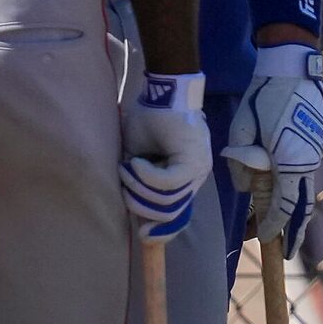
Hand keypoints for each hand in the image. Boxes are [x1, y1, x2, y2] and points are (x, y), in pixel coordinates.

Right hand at [122, 71, 211, 239]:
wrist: (164, 88)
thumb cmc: (150, 118)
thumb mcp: (138, 156)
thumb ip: (138, 182)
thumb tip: (133, 211)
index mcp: (186, 178)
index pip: (179, 216)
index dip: (163, 232)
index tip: (143, 235)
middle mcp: (197, 177)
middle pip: (170, 213)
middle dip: (140, 205)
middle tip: (124, 182)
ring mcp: (198, 169)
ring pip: (167, 201)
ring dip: (140, 189)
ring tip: (128, 167)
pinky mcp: (193, 160)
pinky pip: (168, 183)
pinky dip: (147, 176)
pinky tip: (136, 162)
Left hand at [220, 43, 322, 250]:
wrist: (292, 66)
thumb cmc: (262, 96)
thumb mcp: (241, 130)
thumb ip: (240, 162)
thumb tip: (244, 185)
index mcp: (290, 162)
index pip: (284, 207)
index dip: (274, 226)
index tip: (265, 239)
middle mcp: (309, 160)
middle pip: (304, 206)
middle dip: (296, 231)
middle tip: (288, 251)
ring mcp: (317, 150)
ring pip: (307, 188)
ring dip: (296, 208)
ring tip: (286, 225)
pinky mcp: (319, 140)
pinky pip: (308, 170)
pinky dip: (298, 185)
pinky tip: (285, 189)